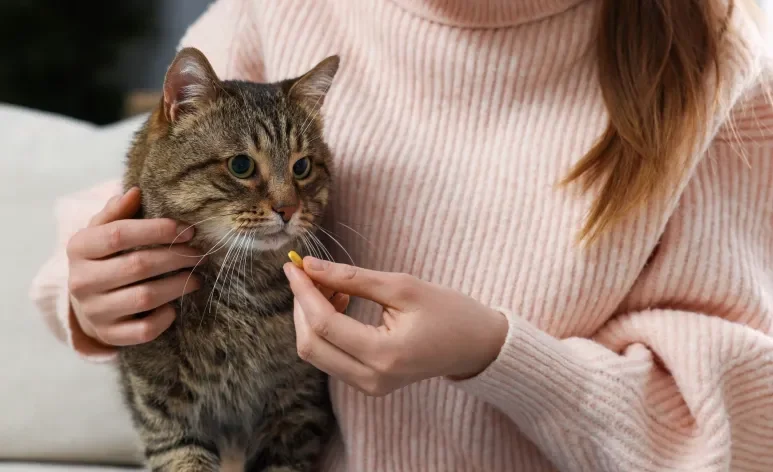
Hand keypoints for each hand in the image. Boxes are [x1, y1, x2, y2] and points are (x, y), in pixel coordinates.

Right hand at [66, 187, 203, 346]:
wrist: (86, 302)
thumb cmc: (104, 257)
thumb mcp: (103, 231)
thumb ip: (118, 212)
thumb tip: (135, 191)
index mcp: (79, 248)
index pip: (119, 235)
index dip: (158, 230)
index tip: (188, 230)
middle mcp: (81, 281)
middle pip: (138, 265)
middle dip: (176, 257)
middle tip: (199, 253)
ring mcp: (94, 311)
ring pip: (145, 297)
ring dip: (178, 285)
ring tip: (196, 276)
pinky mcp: (109, 335)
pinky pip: (144, 329)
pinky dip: (165, 317)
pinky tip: (175, 306)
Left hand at [284, 257, 508, 395]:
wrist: (476, 346)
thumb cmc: (449, 312)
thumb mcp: (402, 286)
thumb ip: (352, 278)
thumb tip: (310, 267)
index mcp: (384, 355)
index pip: (325, 325)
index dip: (304, 292)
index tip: (293, 265)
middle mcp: (371, 379)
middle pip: (311, 345)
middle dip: (303, 306)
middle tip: (311, 273)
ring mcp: (369, 387)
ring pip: (316, 353)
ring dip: (312, 317)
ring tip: (334, 285)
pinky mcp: (368, 384)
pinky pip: (330, 357)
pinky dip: (325, 329)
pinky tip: (341, 302)